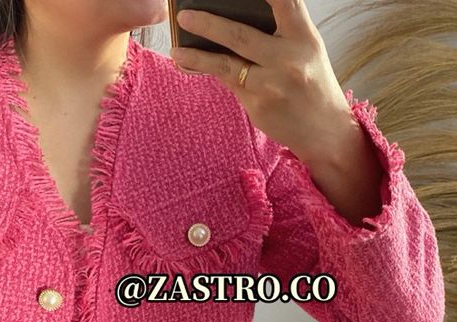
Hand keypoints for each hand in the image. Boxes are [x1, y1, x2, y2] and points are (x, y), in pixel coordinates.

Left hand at [170, 0, 356, 163]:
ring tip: (176, 49)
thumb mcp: (307, 50)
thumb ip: (279, 33)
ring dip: (197, 56)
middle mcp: (289, 58)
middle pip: (242, 35)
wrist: (324, 130)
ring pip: (227, 64)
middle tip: (184, 16)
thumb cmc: (311, 84)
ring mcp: (272, 83)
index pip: (284, 2)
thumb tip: (233, 18)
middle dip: (209, 24)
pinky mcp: (258, 104)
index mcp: (305, 36)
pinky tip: (187, 65)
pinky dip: (207, 71)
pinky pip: (228, 83)